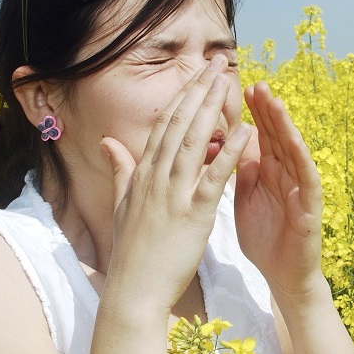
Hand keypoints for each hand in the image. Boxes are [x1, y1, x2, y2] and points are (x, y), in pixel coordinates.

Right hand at [100, 57, 250, 311]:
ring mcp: (173, 194)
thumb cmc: (132, 251)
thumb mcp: (122, 205)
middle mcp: (156, 177)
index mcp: (143, 174)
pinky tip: (244, 131)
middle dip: (197, 90)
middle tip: (215, 62)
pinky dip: (228, 152)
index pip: (164, 125)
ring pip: (193, 142)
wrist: (134, 291)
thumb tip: (109, 143)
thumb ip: (121, 170)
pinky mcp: (193, 214)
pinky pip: (213, 177)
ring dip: (211, 109)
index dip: (182, 96)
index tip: (196, 74)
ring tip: (227, 82)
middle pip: (179, 124)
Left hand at [235, 81, 325, 297]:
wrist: (281, 275)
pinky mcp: (310, 207)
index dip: (251, 112)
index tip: (239, 88)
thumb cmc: (264, 238)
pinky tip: (294, 141)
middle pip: (276, 135)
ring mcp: (299, 188)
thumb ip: (242, 171)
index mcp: (268, 171)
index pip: (259, 134)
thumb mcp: (245, 198)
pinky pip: (307, 178)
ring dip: (284, 125)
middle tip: (257, 83)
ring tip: (274, 102)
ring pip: (293, 150)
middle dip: (267, 109)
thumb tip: (231, 144)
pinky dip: (301, 158)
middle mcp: (286, 174)